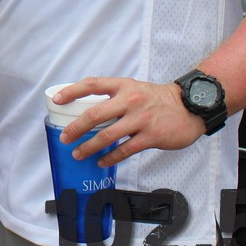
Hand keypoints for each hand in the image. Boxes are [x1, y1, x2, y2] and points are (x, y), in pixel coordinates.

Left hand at [53, 76, 206, 167]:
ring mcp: (140, 119)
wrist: (189, 107)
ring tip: (78, 154)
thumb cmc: (157, 99)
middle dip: (75, 128)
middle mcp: (130, 100)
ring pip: (107, 135)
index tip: (57, 99)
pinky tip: (102, 162)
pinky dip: (110, 157)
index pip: (92, 84)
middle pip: (94, 114)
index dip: (72, 91)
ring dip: (88, 147)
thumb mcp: (135, 89)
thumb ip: (115, 97)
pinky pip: (125, 149)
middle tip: (64, 137)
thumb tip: (89, 111)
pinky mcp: (150, 136)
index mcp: (124, 86)